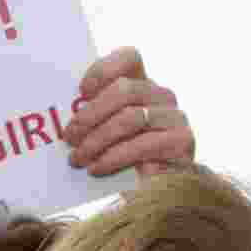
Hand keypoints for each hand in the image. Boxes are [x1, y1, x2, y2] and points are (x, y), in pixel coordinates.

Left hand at [64, 48, 195, 178]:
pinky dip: (113, 157)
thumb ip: (96, 117)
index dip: (103, 69)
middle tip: (70, 136)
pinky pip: (141, 145)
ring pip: (129, 118)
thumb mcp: (110, 133)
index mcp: (144, 85)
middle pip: (124, 90)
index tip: (81, 92)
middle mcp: (163, 95)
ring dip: (97, 140)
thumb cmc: (129, 160)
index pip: (130, 58)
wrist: (165, 191)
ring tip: (77, 158)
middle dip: (91, 114)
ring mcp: (175, 116)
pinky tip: (96, 168)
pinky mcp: (180, 141)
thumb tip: (69, 119)